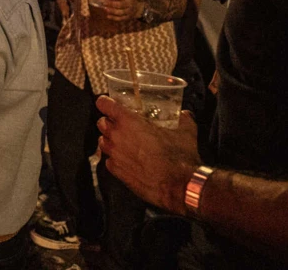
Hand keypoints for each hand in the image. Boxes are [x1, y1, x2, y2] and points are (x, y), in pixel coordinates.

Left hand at [95, 0, 140, 21]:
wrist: (137, 8)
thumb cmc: (127, 0)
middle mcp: (129, 4)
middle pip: (120, 4)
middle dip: (111, 3)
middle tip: (103, 2)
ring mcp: (129, 12)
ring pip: (120, 12)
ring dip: (112, 11)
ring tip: (105, 9)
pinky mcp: (128, 17)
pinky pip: (120, 18)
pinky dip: (113, 18)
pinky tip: (108, 16)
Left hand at [97, 95, 200, 214]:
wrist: (179, 186)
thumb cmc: (179, 159)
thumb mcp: (185, 133)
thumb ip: (184, 120)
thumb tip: (185, 115)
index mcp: (129, 122)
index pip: (104, 104)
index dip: (105, 102)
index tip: (108, 103)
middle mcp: (117, 136)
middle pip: (101, 123)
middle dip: (109, 122)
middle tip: (122, 125)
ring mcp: (115, 154)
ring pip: (103, 141)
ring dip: (111, 140)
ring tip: (125, 143)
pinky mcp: (116, 171)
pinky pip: (109, 160)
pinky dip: (115, 159)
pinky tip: (128, 160)